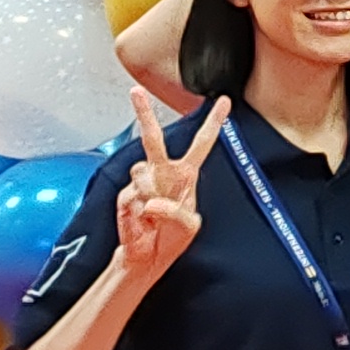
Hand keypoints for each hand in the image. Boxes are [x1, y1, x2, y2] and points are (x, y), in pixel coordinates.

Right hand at [115, 91, 227, 278]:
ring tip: (155, 216)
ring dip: (151, 194)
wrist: (147, 257)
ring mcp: (142, 183)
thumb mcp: (189, 226)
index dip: (213, 123)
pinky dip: (140, 211)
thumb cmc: (171, 238)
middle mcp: (163, 173)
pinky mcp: (125, 196)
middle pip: (154, 139)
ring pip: (142, 172)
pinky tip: (143, 221)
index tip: (224, 101)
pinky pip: (132, 195)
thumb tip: (151, 201)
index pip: (202, 144)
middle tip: (135, 92)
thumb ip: (177, 212)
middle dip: (144, 114)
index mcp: (186, 175)